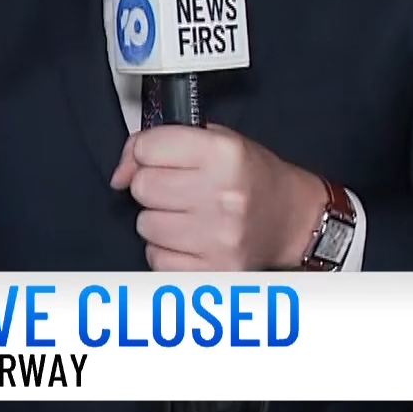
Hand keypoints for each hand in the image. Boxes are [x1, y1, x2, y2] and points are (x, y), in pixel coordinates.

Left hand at [109, 125, 327, 271]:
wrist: (293, 219)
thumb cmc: (253, 178)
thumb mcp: (217, 140)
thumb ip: (163, 143)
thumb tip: (119, 174)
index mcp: (225, 155)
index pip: (148, 147)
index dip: (146, 152)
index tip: (158, 158)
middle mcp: (223, 195)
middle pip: (143, 187)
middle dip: (152, 186)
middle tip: (178, 188)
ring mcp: (218, 238)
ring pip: (145, 225)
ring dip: (159, 220)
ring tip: (189, 215)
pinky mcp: (214, 270)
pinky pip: (156, 259)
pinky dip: (166, 251)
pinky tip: (191, 240)